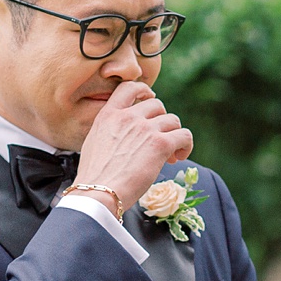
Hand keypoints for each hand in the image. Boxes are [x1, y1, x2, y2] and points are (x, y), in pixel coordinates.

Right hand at [76, 82, 193, 209]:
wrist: (98, 192)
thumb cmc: (95, 177)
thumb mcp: (94, 143)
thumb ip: (111, 131)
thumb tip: (125, 136)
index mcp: (108, 115)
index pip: (129, 88)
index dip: (144, 91)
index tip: (150, 101)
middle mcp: (128, 117)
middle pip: (157, 105)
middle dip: (161, 121)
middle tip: (159, 141)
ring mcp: (145, 129)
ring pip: (173, 120)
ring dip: (174, 135)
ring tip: (170, 154)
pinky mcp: (160, 144)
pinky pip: (184, 135)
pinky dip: (186, 145)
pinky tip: (179, 157)